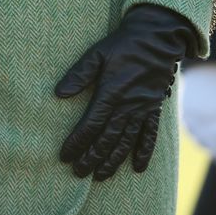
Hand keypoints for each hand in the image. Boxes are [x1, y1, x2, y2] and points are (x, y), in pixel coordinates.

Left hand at [54, 4, 198, 180]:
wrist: (156, 38)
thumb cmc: (123, 44)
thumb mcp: (97, 54)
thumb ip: (79, 74)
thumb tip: (59, 94)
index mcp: (110, 92)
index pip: (90, 125)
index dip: (77, 142)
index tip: (65, 156)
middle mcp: (127, 106)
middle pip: (106, 139)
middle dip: (91, 157)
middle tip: (79, 172)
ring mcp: (142, 109)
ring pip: (126, 142)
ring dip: (113, 160)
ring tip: (101, 176)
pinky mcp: (154, 108)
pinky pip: (150, 135)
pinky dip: (144, 152)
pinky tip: (138, 167)